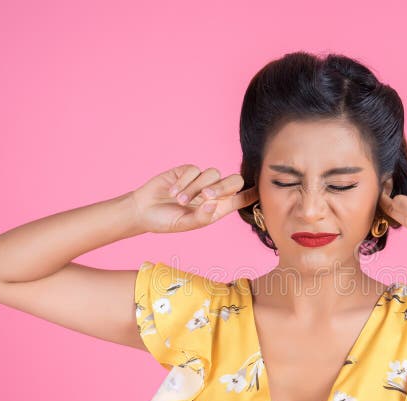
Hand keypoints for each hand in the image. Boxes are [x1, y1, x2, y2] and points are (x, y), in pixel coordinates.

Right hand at [131, 164, 257, 233]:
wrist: (143, 211)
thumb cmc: (166, 221)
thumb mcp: (185, 225)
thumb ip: (201, 217)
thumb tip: (213, 205)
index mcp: (218, 208)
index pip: (241, 198)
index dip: (253, 193)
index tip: (264, 189)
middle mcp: (212, 192)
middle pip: (233, 181)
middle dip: (223, 187)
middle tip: (205, 197)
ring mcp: (200, 180)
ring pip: (212, 174)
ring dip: (195, 188)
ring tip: (180, 201)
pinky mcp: (186, 171)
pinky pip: (193, 170)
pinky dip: (184, 182)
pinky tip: (172, 192)